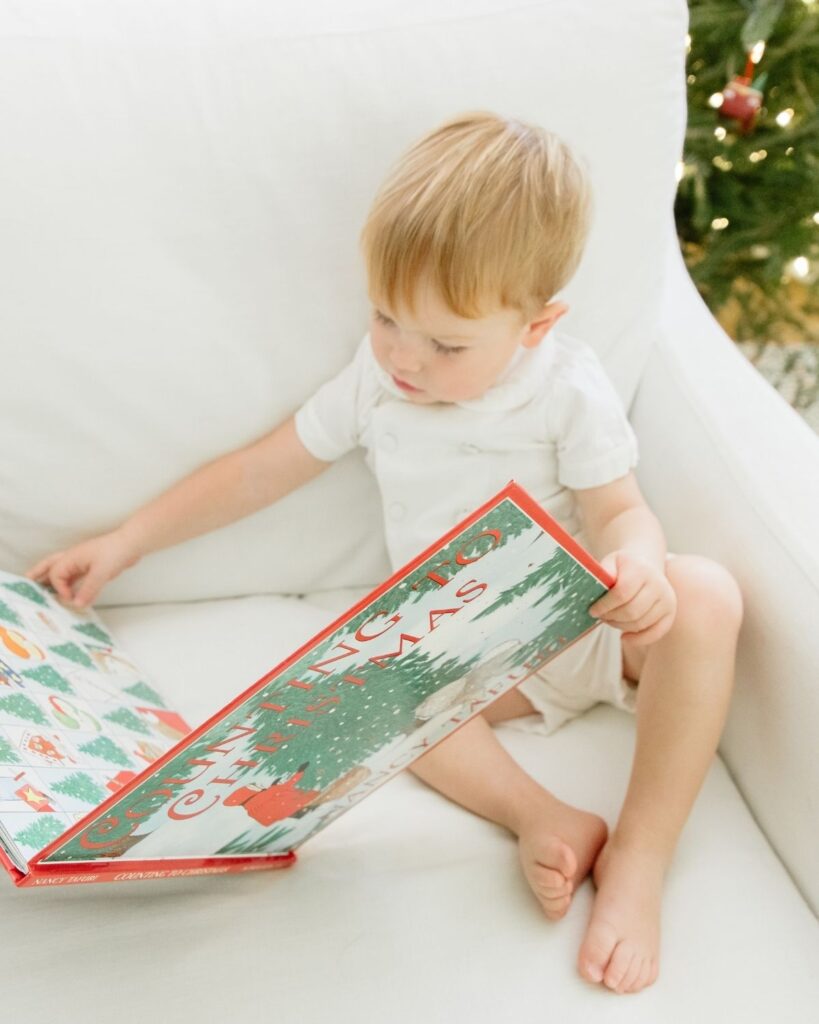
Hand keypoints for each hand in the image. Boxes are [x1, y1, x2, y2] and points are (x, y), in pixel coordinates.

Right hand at [25, 529, 140, 608]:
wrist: (132, 544)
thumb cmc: (115, 551)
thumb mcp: (101, 573)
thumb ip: (88, 590)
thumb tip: (76, 604)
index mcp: (71, 557)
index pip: (56, 575)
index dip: (59, 588)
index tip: (68, 598)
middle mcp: (74, 559)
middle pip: (50, 565)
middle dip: (38, 573)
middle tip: (27, 581)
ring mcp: (82, 562)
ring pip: (63, 571)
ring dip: (54, 580)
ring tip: (44, 590)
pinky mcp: (92, 567)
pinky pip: (76, 576)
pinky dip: (71, 584)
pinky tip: (71, 593)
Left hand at [588, 550, 675, 646]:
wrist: (645, 565)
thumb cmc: (623, 567)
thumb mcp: (611, 562)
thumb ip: (604, 572)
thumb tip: (599, 586)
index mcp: (641, 569)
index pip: (622, 593)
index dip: (605, 605)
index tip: (592, 610)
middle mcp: (658, 584)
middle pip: (632, 611)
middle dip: (612, 617)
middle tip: (600, 616)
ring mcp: (667, 599)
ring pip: (640, 623)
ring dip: (621, 626)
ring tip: (610, 620)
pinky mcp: (670, 612)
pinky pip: (655, 633)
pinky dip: (638, 639)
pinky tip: (624, 637)